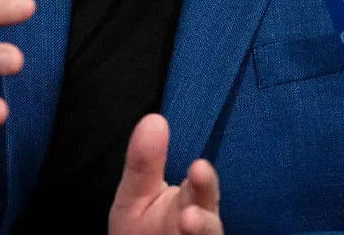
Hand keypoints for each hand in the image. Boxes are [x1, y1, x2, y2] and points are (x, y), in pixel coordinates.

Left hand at [109, 114, 222, 234]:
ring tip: (187, 225)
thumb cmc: (142, 229)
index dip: (202, 181)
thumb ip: (144, 163)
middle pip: (209, 225)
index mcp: (190, 203)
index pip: (201, 189)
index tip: (198, 168)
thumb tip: (154, 119)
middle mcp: (200, 229)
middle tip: (190, 216)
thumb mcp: (135, 196)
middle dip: (203, 221)